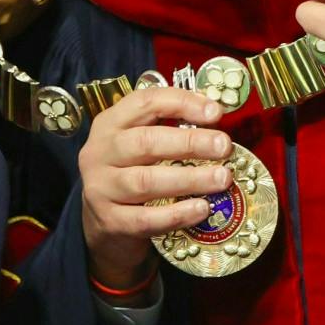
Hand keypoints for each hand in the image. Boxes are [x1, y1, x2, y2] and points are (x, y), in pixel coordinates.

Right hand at [78, 89, 233, 288]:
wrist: (100, 222)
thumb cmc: (130, 171)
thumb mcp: (139, 141)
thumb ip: (169, 127)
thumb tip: (216, 117)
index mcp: (110, 123)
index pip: (145, 103)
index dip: (182, 103)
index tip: (216, 112)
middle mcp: (100, 153)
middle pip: (146, 142)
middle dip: (190, 142)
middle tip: (224, 146)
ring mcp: (102, 188)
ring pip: (146, 181)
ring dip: (190, 179)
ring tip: (222, 179)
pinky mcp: (110, 221)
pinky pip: (146, 218)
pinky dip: (177, 214)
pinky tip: (202, 209)